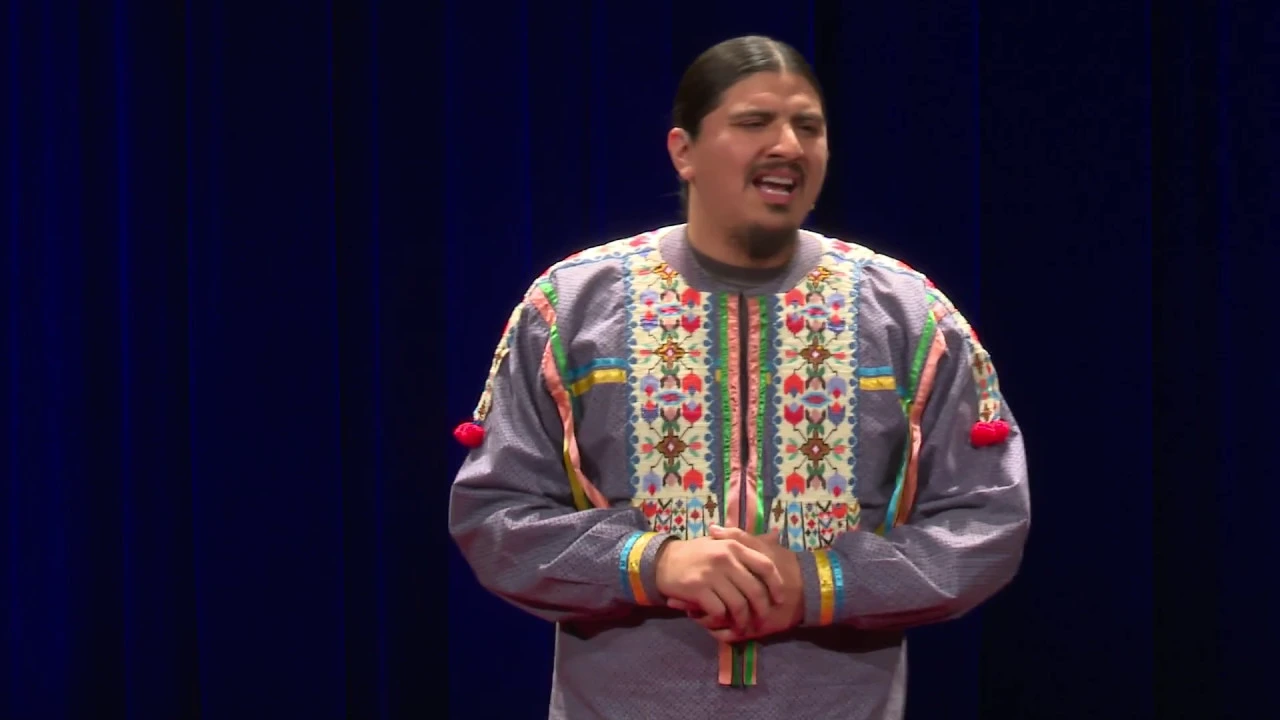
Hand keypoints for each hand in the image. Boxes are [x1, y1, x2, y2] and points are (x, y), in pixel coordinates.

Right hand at [654, 531, 786, 635]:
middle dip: (762, 610)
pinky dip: (722, 620)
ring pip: (738, 605)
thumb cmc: (696, 553)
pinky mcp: (698, 589)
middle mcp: (725, 558)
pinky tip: (720, 620)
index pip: (765, 565)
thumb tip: (775, 535)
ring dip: (742, 621)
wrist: (663, 561)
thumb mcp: (721, 542)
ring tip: (742, 626)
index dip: (776, 584)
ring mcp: (711, 574)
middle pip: (755, 590)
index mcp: (734, 546)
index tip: (779, 598)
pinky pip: (719, 611)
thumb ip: (746, 541)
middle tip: (761, 620)